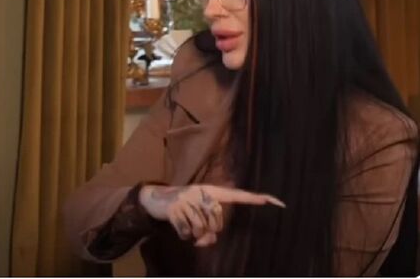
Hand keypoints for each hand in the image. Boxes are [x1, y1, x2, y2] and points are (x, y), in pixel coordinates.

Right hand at [138, 184, 284, 246]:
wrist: (155, 198)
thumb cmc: (184, 208)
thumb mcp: (198, 215)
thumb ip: (210, 229)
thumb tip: (209, 241)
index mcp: (211, 191)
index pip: (237, 196)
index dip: (256, 200)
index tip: (278, 202)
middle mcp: (201, 193)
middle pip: (217, 222)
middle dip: (208, 230)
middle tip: (198, 227)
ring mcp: (187, 199)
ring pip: (201, 229)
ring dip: (194, 234)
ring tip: (187, 225)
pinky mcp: (175, 208)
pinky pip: (186, 232)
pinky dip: (183, 235)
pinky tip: (178, 226)